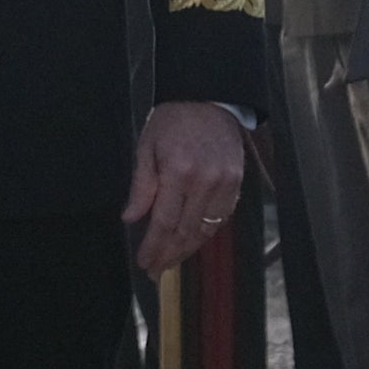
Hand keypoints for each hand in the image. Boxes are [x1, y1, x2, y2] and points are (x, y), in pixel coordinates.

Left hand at [123, 100, 247, 273]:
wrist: (209, 97)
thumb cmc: (173, 120)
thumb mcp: (147, 147)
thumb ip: (141, 185)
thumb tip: (131, 218)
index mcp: (178, 171)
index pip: (164, 221)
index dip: (154, 247)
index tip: (145, 262)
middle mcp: (205, 181)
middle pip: (185, 231)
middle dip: (169, 254)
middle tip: (155, 271)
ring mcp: (225, 183)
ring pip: (206, 229)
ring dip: (187, 249)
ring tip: (171, 261)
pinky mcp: (237, 182)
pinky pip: (222, 217)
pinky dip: (206, 233)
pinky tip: (192, 241)